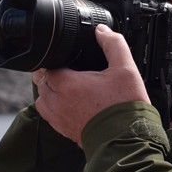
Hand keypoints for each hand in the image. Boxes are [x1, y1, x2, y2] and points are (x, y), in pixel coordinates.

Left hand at [33, 25, 149, 145]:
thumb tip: (102, 31)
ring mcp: (58, 119)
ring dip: (52, 93)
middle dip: (55, 76)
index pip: (49, 65)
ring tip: (71, 90)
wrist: (127, 140)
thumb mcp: (125, 69)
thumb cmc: (125, 107)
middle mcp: (57, 102)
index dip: (59, 60)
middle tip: (74, 74)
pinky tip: (74, 105)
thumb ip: (113, 44)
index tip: (71, 61)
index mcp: (66, 84)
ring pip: (43, 100)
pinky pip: (50, 116)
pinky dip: (56, 109)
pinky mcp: (64, 132)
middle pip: (43, 82)